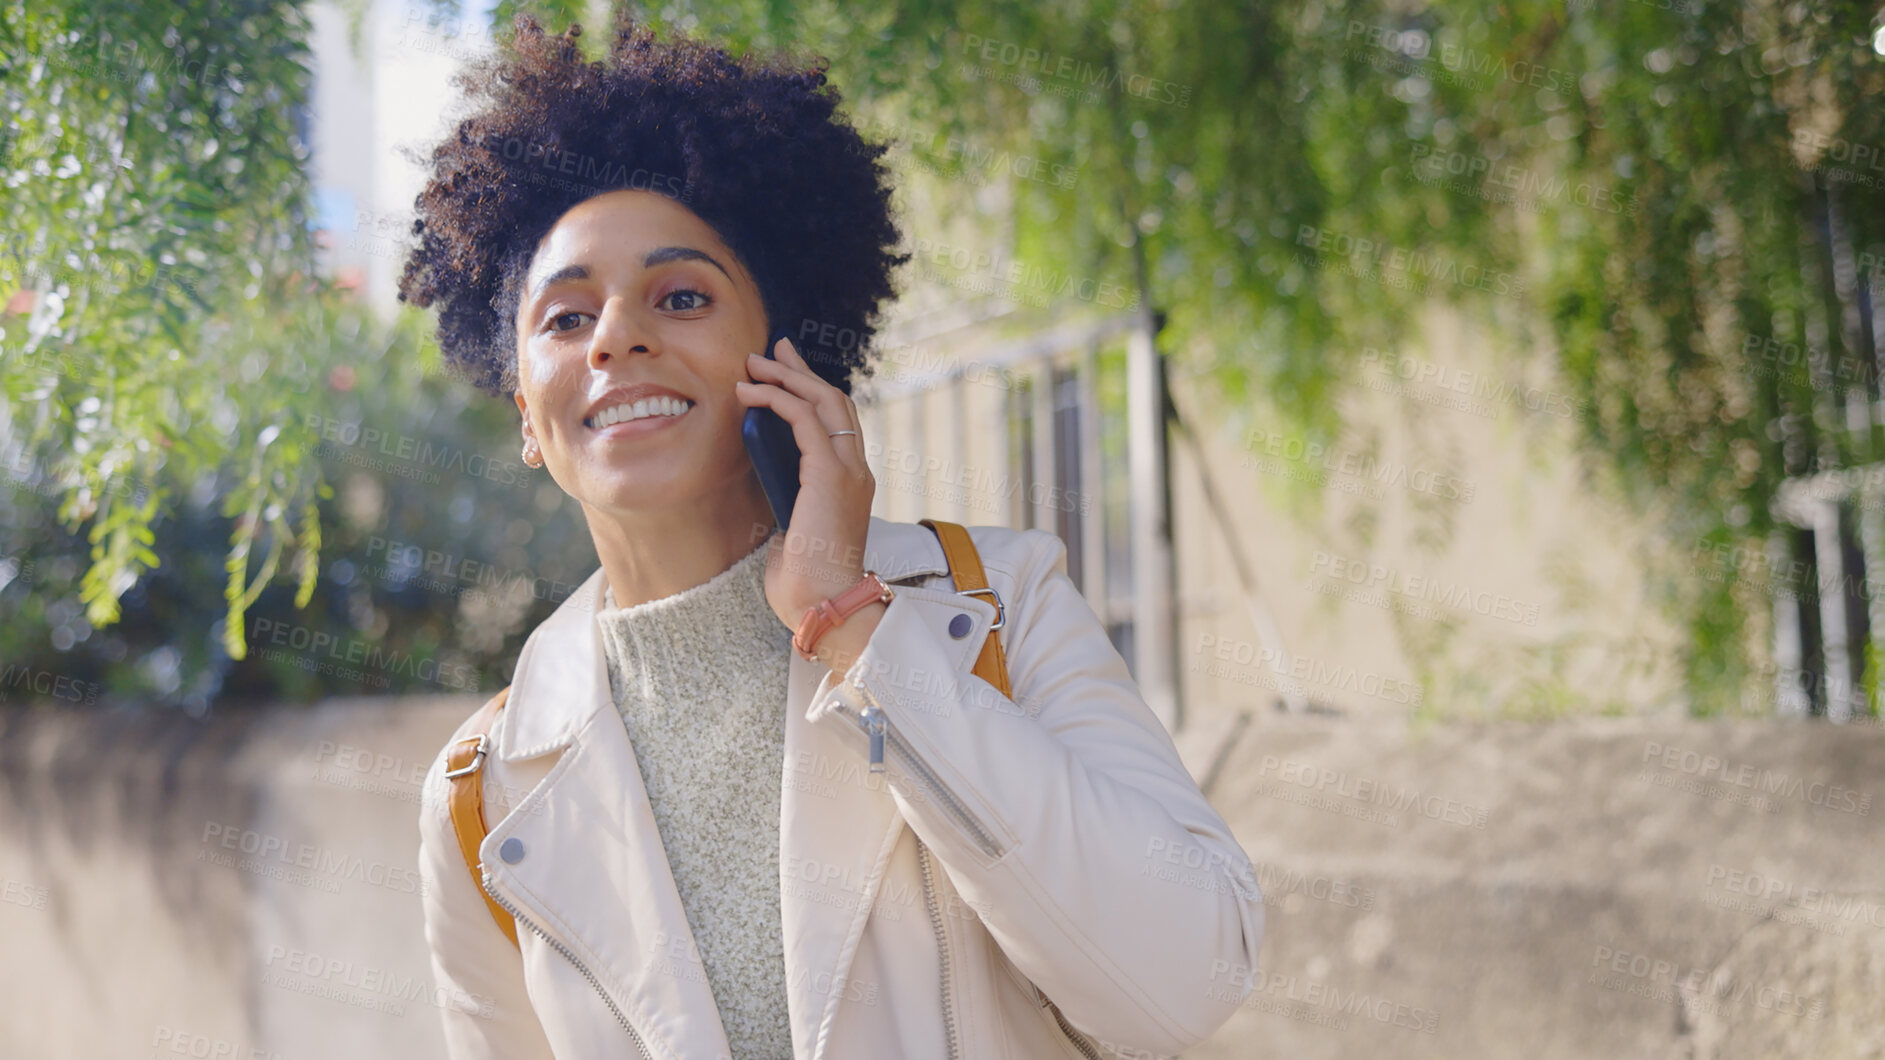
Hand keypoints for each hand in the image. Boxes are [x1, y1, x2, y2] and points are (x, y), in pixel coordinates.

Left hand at [734, 336, 883, 665]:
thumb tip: (768, 482)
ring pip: (822, 402)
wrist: (825, 604)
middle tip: (772, 350)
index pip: (838, 424)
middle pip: (834, 402)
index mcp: (850, 484)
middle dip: (800, 371)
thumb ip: (789, 501)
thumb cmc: (808, 581)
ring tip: (753, 364)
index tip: (786, 373)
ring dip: (785, 377)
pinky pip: (803, 420)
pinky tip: (751, 392)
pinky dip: (777, 399)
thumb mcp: (794, 530)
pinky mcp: (830, 474)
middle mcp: (856, 471)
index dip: (812, 392)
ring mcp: (847, 470)